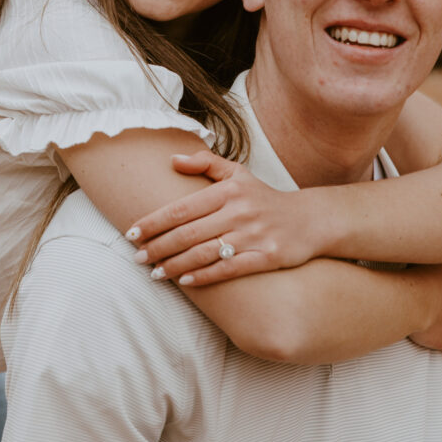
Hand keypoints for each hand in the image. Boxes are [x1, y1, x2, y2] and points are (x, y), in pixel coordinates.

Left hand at [125, 151, 318, 285]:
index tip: (132, 233)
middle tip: (137, 258)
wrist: (309, 220)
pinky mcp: (266, 256)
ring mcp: (253, 235)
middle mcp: (239, 211)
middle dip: (158, 247)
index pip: (182, 208)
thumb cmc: (264, 197)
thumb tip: (172, 160)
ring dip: (175, 265)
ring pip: (204, 253)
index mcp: (228, 190)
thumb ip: (205, 163)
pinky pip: (230, 269)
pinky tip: (186, 281)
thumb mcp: (238, 173)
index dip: (154, 222)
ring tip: (154, 273)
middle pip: (188, 233)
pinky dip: (205, 276)